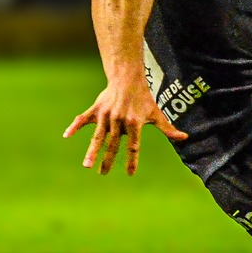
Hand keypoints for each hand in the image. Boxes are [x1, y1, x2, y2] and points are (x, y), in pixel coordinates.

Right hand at [64, 74, 186, 175]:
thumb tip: (184, 138)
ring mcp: (106, 115)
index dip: (132, 160)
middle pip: (112, 144)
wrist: (127, 78)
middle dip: (108, 160)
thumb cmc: (144, 98)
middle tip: (103, 174)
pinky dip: (74, 126)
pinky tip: (66, 135)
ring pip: (97, 136)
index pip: (133, 146)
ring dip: (91, 151)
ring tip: (86, 165)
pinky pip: (83, 119)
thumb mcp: (156, 113)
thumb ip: (168, 128)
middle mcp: (119, 120)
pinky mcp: (96, 109)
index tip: (130, 173)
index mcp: (134, 123)